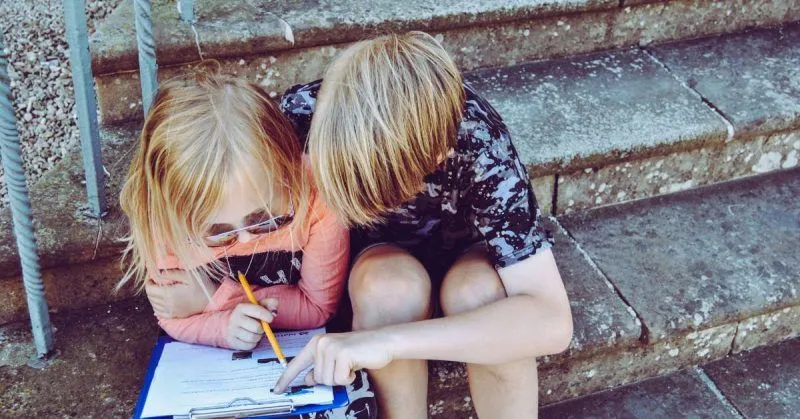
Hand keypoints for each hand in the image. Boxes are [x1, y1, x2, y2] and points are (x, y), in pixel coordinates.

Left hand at [145, 270, 219, 318]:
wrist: (212, 300)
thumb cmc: (201, 285)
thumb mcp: (188, 274)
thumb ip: (171, 273)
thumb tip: (157, 274)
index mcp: (169, 294)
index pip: (149, 290)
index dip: (149, 282)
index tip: (154, 277)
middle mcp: (168, 306)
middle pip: (150, 297)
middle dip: (151, 289)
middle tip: (158, 282)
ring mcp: (171, 313)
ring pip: (154, 305)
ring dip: (154, 297)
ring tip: (162, 290)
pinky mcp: (175, 317)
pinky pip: (160, 313)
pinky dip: (158, 307)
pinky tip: (164, 301)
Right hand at [225, 299, 278, 350]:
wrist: (229, 323)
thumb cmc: (248, 314)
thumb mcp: (257, 306)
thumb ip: (268, 304)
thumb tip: (275, 309)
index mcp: (242, 307)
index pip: (257, 311)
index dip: (267, 315)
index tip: (271, 319)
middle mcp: (235, 318)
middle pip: (256, 327)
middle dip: (262, 329)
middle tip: (260, 327)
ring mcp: (232, 330)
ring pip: (253, 338)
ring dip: (258, 337)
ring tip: (255, 333)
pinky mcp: (232, 341)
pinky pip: (248, 346)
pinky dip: (253, 343)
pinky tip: (250, 339)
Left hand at [273, 331, 393, 392]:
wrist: (382, 341)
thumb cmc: (360, 351)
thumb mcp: (336, 359)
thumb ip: (320, 368)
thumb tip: (307, 380)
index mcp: (316, 343)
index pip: (296, 364)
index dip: (286, 379)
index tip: (277, 390)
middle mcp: (321, 343)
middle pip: (316, 378)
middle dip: (332, 379)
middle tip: (345, 368)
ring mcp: (331, 348)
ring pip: (327, 381)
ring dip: (341, 378)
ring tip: (350, 365)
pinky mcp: (342, 354)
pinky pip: (340, 379)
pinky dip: (350, 378)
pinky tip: (356, 366)